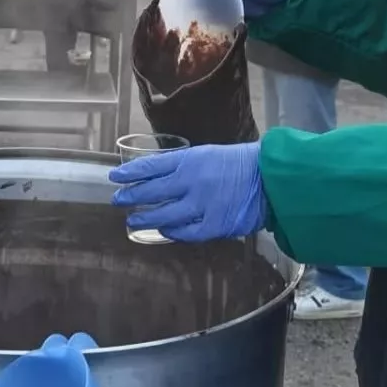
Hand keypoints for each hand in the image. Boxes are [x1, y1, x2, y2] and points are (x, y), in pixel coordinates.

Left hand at [109, 142, 266, 241]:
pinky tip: (164, 231)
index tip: (115, 177)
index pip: (151, 167)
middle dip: (131, 196)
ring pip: (163, 215)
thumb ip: (185, 166)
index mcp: (190, 160)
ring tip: (132, 220)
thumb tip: (160, 177)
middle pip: (152, 191)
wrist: (271, 179)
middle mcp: (191, 182)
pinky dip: (172, 232)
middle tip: (118, 200)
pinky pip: (186, 232)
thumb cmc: (242, 163)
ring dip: (145, 218)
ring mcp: (201, 205)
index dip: (130, 173)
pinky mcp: (213, 225)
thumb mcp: (209, 154)